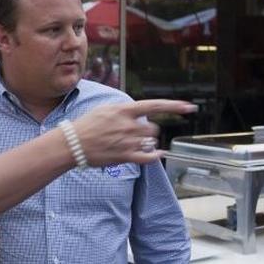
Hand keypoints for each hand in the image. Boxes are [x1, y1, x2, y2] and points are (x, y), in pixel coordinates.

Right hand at [71, 99, 196, 166]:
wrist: (73, 143)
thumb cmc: (87, 125)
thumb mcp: (106, 108)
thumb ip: (125, 109)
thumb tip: (139, 112)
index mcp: (125, 110)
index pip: (156, 105)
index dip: (175, 106)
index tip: (190, 107)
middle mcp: (129, 126)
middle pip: (154, 128)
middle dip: (148, 131)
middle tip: (134, 133)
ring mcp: (128, 142)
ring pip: (151, 142)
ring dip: (146, 142)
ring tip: (130, 143)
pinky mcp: (125, 156)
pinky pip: (149, 158)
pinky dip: (155, 156)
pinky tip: (158, 154)